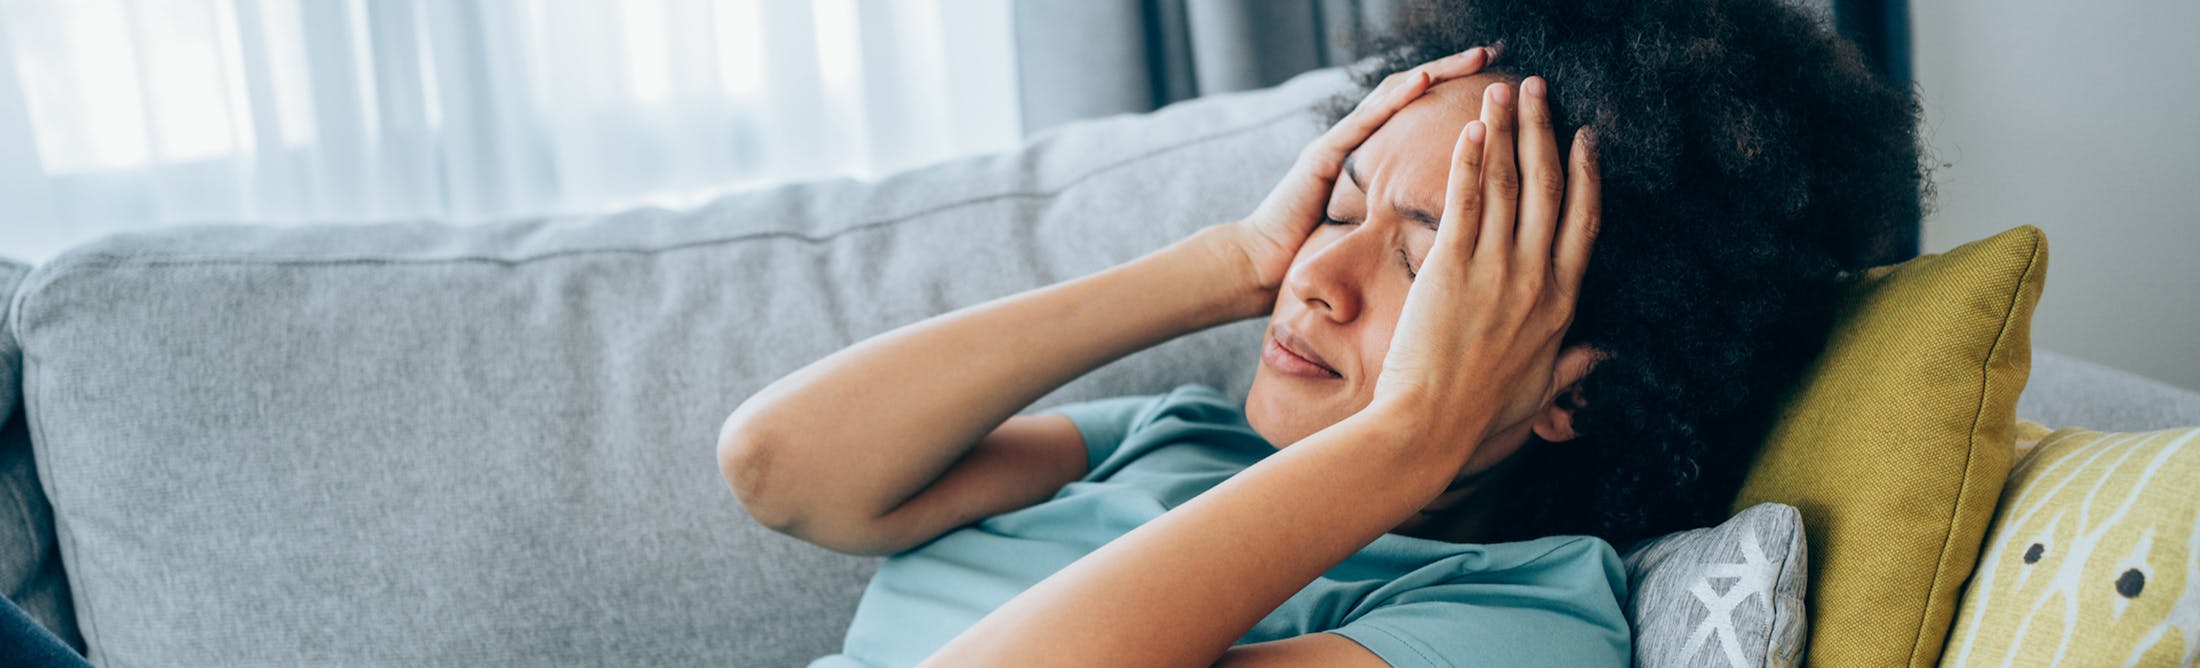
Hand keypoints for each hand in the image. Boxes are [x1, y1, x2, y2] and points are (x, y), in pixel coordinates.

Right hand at [1221, 46, 1497, 294]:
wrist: (1262, 268)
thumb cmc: (1316, 261)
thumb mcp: (1375, 240)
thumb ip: (1404, 224)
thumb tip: (1456, 233)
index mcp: (1375, 165)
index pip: (1422, 120)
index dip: (1460, 102)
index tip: (1502, 94)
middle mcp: (1358, 147)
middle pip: (1412, 97)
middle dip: (1454, 73)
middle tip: (1493, 55)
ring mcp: (1338, 146)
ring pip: (1392, 97)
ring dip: (1434, 73)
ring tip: (1472, 58)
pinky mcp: (1322, 156)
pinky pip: (1365, 120)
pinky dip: (1396, 99)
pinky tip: (1424, 81)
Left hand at [1369, 75, 1601, 456]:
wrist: (1427, 428)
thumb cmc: (1479, 415)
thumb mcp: (1541, 391)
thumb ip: (1575, 365)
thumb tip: (1604, 355)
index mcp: (1562, 304)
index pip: (1584, 222)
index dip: (1587, 174)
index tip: (1586, 137)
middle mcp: (1535, 279)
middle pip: (1548, 187)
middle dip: (1545, 129)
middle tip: (1539, 88)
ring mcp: (1496, 270)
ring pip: (1508, 182)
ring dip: (1507, 128)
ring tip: (1504, 90)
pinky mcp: (1452, 268)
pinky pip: (1466, 200)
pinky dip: (1471, 160)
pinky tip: (1472, 128)